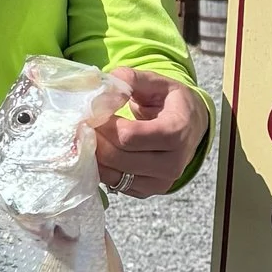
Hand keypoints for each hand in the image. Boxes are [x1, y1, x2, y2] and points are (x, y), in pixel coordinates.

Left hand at [96, 69, 210, 197]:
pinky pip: (115, 185)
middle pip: (118, 157)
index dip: (104, 125)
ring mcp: (161, 182)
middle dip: (95, 140)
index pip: (129, 136)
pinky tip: (99, 151)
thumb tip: (104, 88)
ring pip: (113, 175)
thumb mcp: (157, 83)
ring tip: (87, 137)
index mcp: (177, 132)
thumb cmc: (171, 103)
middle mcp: (173, 163)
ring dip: (94, 156)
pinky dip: (102, 169)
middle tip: (81, 125)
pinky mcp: (148, 191)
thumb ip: (131, 80)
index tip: (90, 112)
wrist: (191, 127)